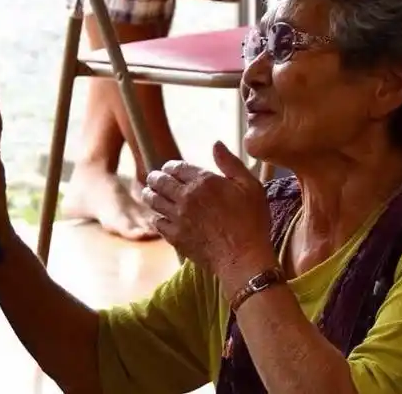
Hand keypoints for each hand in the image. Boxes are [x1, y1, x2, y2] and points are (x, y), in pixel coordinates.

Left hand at [141, 142, 275, 298]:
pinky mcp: (175, 237)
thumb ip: (230, 163)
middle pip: (160, 181)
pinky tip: (160, 217)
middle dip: (155, 177)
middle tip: (153, 178)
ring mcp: (178, 217)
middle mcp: (186, 197)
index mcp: (204, 181)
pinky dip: (157, 218)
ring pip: (154, 201)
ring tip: (149, 193)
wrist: (244, 258)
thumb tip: (215, 143)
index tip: (169, 168)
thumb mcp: (250, 186)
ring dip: (150, 195)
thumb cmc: (251, 221)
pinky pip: (158, 223)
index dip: (170, 166)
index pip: (177, 167)